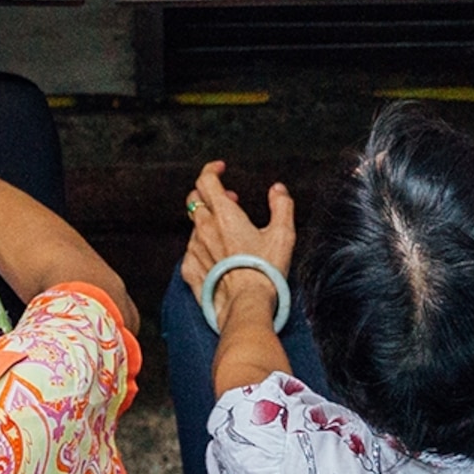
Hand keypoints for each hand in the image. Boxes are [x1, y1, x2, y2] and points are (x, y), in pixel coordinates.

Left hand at [178, 161, 295, 330]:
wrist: (246, 305)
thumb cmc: (264, 271)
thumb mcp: (283, 234)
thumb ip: (281, 206)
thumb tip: (278, 190)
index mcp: (224, 214)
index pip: (206, 180)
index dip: (212, 170)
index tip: (220, 169)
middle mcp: (204, 228)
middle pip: (194, 199)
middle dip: (209, 193)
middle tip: (228, 199)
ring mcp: (194, 249)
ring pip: (194, 225)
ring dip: (207, 221)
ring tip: (227, 231)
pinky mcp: (189, 269)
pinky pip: (190, 250)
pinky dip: (201, 246)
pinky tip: (216, 255)